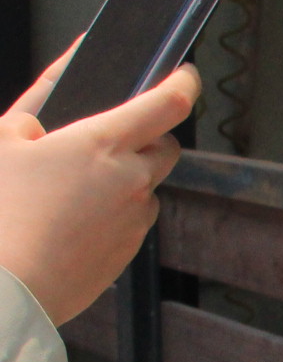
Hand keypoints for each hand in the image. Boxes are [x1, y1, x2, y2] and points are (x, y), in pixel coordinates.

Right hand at [0, 55, 199, 321]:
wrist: (6, 285)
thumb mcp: (1, 142)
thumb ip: (28, 120)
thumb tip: (39, 124)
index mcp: (102, 144)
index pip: (166, 105)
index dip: (183, 84)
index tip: (186, 76)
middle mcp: (131, 180)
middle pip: (166, 147)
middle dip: (150, 136)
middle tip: (115, 136)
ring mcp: (134, 219)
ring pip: (148, 186)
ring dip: (128, 178)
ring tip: (77, 185)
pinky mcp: (129, 251)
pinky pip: (133, 219)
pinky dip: (115, 211)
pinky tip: (75, 218)